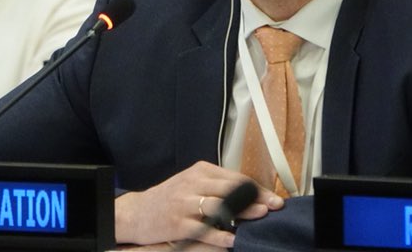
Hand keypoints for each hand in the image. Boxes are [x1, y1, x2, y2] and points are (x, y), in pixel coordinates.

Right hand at [114, 161, 283, 247]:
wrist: (137, 212)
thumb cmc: (169, 199)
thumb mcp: (192, 184)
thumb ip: (217, 186)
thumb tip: (251, 196)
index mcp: (200, 171)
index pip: (235, 178)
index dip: (257, 189)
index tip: (274, 199)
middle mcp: (193, 184)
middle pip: (231, 190)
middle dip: (255, 199)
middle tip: (273, 208)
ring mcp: (184, 204)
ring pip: (219, 206)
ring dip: (242, 213)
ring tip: (260, 219)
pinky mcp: (177, 224)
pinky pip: (203, 229)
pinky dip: (220, 235)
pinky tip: (233, 240)